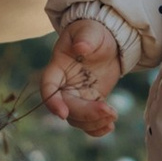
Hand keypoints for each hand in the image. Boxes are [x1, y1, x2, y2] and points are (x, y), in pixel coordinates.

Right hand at [40, 17, 122, 133]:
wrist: (106, 41)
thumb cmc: (93, 32)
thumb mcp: (90, 31)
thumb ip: (85, 39)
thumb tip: (81, 48)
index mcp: (57, 67)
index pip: (48, 87)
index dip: (52, 101)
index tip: (63, 113)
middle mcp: (63, 86)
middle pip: (66, 107)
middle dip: (86, 113)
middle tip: (109, 110)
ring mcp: (76, 96)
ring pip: (77, 119)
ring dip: (94, 122)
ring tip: (113, 115)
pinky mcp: (90, 103)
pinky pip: (89, 122)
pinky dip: (97, 128)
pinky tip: (110, 126)